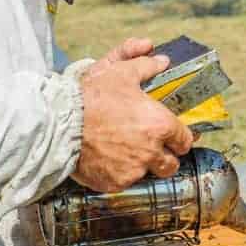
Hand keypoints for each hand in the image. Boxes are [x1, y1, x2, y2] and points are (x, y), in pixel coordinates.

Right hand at [72, 38, 194, 192]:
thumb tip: (161, 61)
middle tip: (151, 147)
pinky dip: (120, 173)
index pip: (185, 140)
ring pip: (148, 174)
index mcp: (160, 125)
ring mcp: (133, 171)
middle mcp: (151, 151)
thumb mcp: (121, 73)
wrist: (61, 124)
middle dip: (165, 157)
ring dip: (143, 166)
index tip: (171, 136)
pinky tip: (109, 159)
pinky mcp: (115, 183)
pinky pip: (125, 182)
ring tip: (126, 152)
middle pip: (171, 164)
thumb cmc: (93, 97)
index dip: (179, 138)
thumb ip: (146, 66)